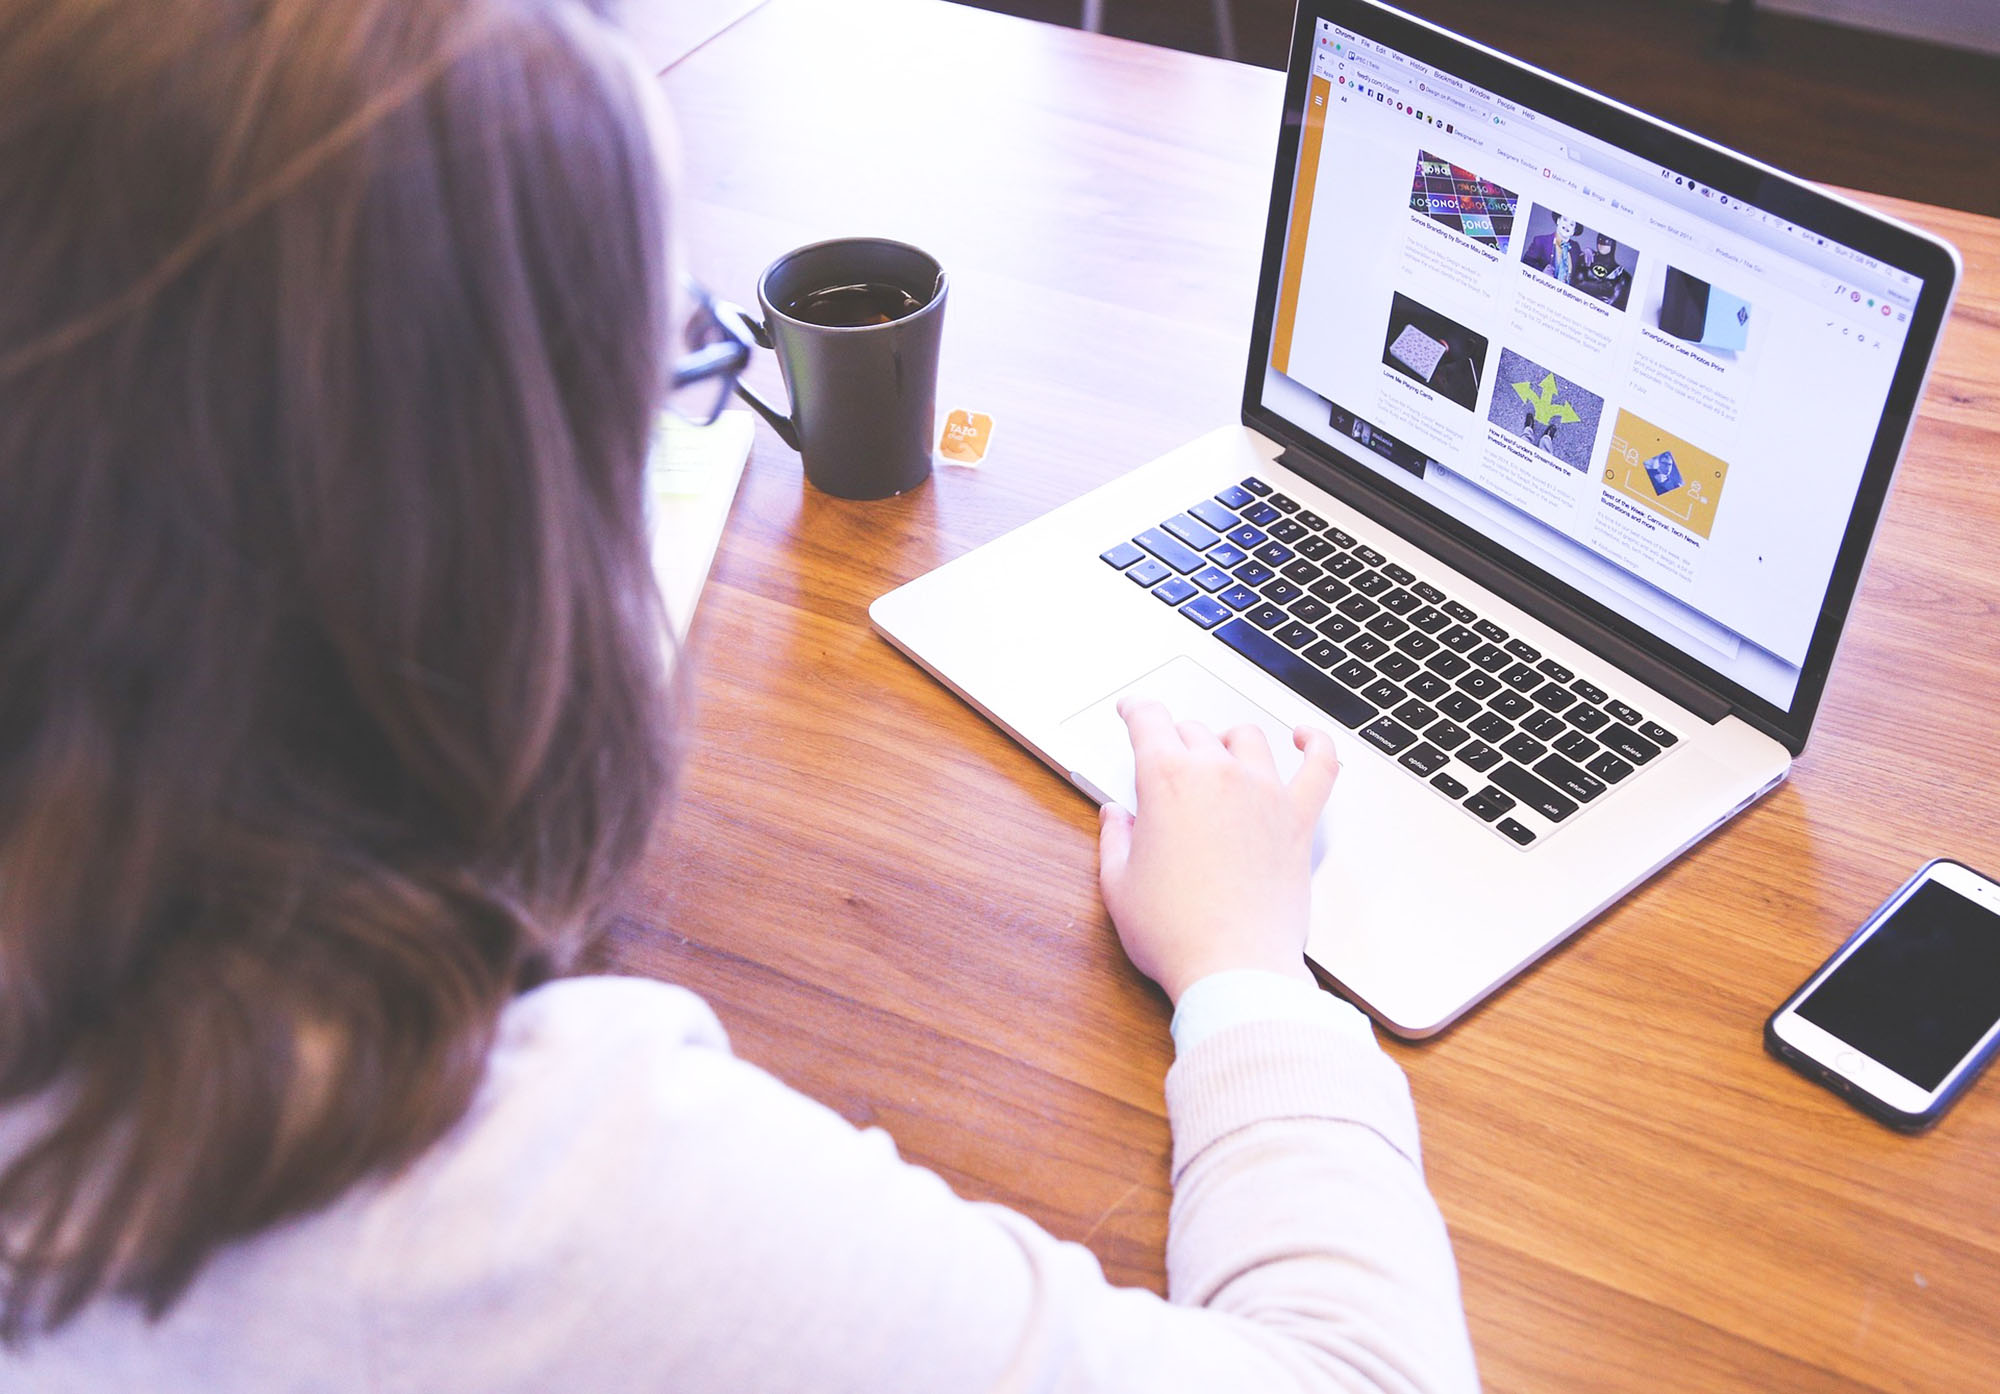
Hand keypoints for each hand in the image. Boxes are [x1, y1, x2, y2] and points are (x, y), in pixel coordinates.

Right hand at [1097, 698, 1339, 1004]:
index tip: (1133, 711)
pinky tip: (1306, 738)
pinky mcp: (1299, 820)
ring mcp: (1264, 793)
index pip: (1149, 721)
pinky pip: (1320, 766)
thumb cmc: (1176, 933)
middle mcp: (1219, 775)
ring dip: (1227, 739)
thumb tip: (1116, 817)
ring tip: (1220, 751)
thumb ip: (1115, 840)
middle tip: (1166, 758)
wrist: (1234, 967)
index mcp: (1167, 781)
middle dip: (1175, 739)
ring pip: (1247, 738)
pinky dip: (1316, 745)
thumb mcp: (1119, 885)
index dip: (1136, 710)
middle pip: (1194, 731)